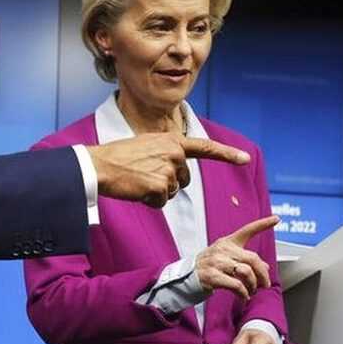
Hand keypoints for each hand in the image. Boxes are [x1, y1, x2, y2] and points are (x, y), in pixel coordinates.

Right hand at [87, 134, 249, 207]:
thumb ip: (165, 152)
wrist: (98, 165)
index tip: (244, 159)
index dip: (226, 154)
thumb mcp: (146, 145)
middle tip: (143, 175)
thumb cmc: (117, 156)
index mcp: (171, 140)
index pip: (205, 147)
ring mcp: (168, 169)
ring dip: (156, 192)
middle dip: (168, 183)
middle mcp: (174, 153)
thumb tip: (177, 171)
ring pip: (172, 192)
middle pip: (184, 180)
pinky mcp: (160, 186)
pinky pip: (161, 202)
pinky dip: (149, 201)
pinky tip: (136, 190)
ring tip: (136, 180)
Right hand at [195, 216, 278, 298]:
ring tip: (252, 290)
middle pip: (252, 259)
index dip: (263, 224)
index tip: (276, 219)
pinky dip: (244, 293)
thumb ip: (245, 260)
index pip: (247, 230)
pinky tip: (244, 296)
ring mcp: (216, 263)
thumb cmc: (208, 267)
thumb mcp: (225, 258)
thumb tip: (266, 267)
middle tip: (265, 284)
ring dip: (253, 285)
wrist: (186, 277)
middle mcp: (223, 250)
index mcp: (227, 242)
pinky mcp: (212, 276)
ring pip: (246, 272)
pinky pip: (236, 285)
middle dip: (263, 274)